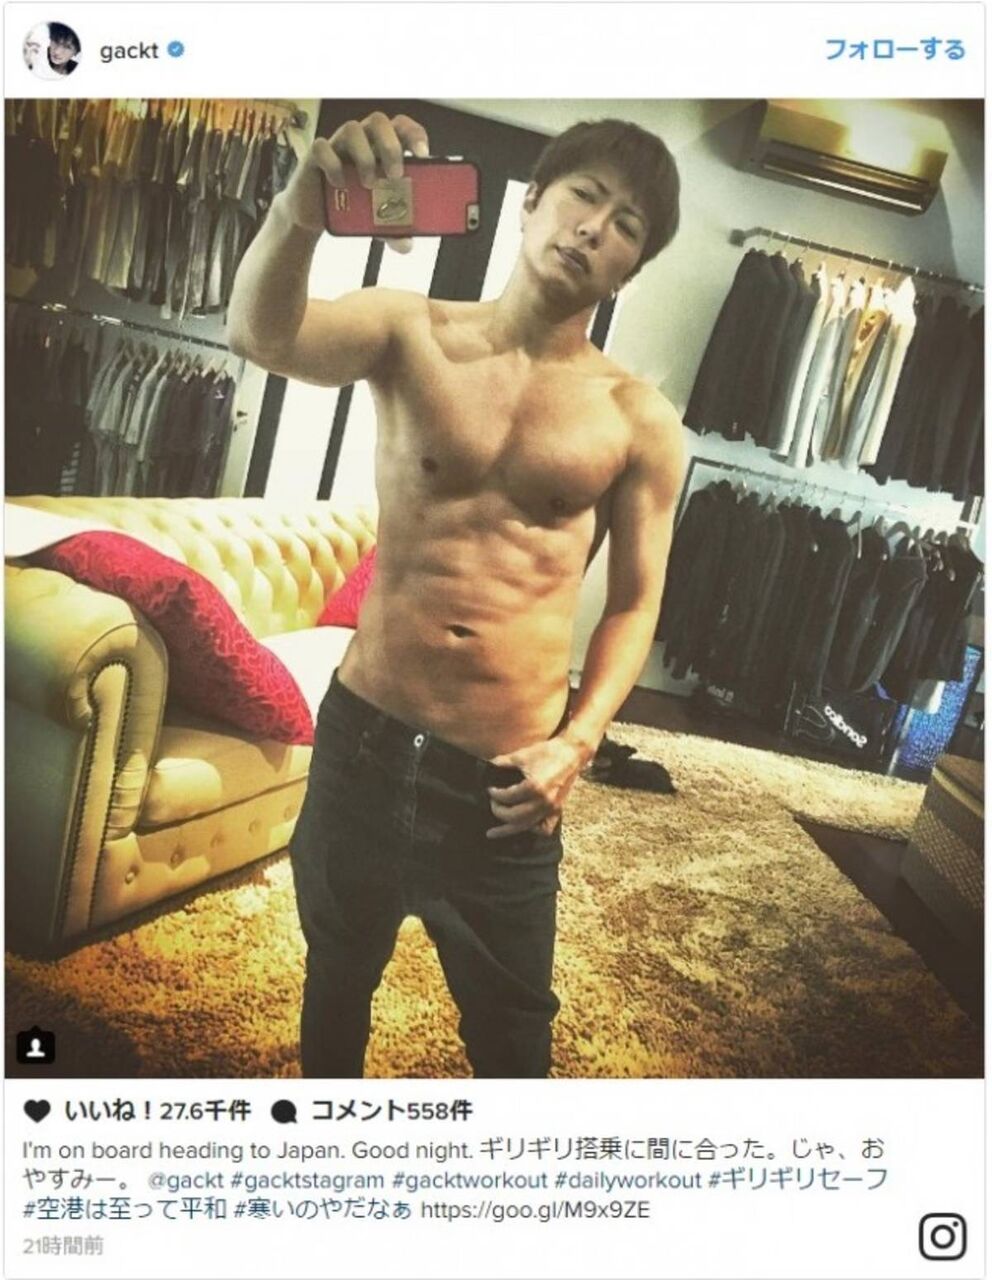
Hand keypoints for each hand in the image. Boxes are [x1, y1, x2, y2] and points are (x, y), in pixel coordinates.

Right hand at [281, 111, 429, 252]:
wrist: (314, 215)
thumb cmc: (351, 205)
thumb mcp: (377, 221)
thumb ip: (394, 230)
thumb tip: (406, 245)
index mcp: (382, 148)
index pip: (402, 127)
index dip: (414, 134)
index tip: (422, 155)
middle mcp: (362, 140)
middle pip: (379, 121)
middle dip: (391, 146)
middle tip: (395, 176)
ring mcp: (338, 145)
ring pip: (352, 129)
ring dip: (364, 156)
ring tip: (369, 184)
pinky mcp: (315, 156)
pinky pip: (322, 148)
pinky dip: (332, 164)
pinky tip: (339, 184)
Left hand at [485, 736, 587, 838]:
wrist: (572, 753)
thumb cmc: (548, 752)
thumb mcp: (522, 755)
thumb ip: (502, 762)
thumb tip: (487, 765)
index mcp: (534, 787)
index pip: (507, 797)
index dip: (494, 794)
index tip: (489, 790)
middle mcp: (543, 801)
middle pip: (514, 817)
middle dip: (498, 812)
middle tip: (492, 804)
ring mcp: (551, 808)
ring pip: (526, 827)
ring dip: (508, 830)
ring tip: (493, 833)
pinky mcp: (557, 809)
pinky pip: (545, 828)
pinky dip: (533, 829)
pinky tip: (523, 825)